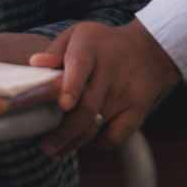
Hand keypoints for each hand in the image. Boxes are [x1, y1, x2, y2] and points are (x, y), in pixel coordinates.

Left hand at [29, 20, 180, 157]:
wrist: (151, 48)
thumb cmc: (104, 44)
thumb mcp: (80, 34)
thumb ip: (55, 49)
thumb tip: (34, 63)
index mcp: (90, 48)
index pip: (80, 66)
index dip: (71, 86)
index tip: (64, 105)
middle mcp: (109, 71)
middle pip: (86, 106)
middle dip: (64, 131)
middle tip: (45, 146)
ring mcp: (124, 92)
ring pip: (97, 125)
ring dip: (75, 142)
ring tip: (56, 152)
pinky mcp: (137, 109)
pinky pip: (117, 136)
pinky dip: (99, 144)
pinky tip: (84, 143)